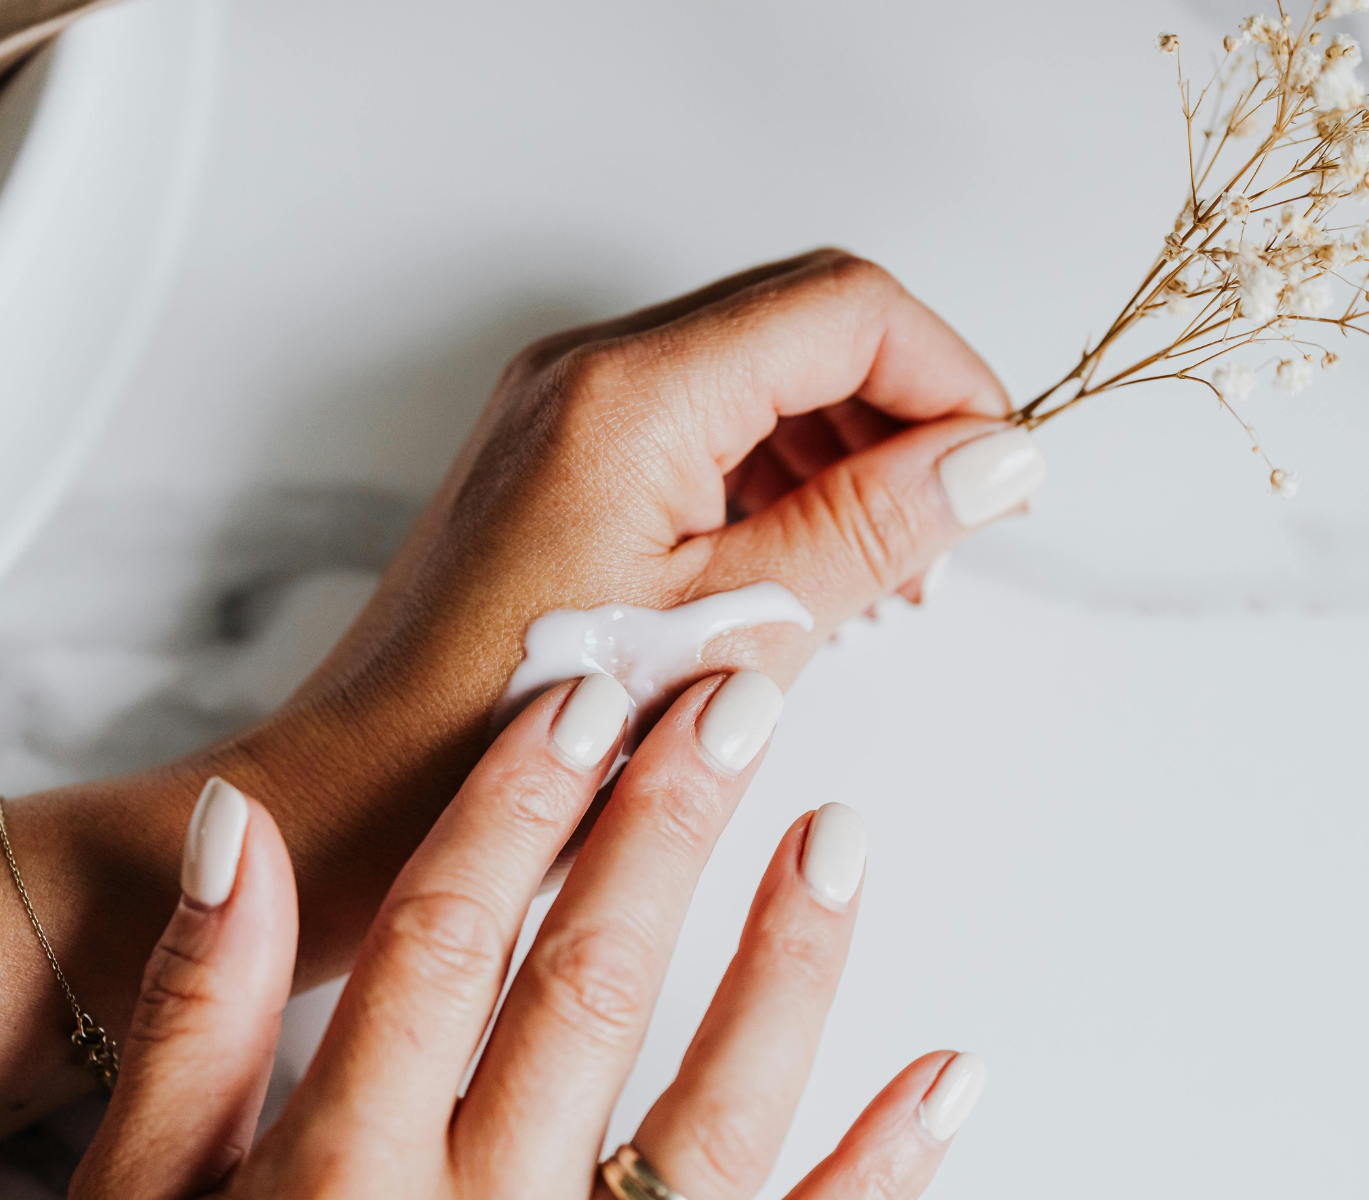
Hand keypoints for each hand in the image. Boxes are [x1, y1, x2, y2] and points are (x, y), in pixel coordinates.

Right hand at [72, 672, 986, 1199]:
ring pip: (712, 1120)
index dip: (516, 805)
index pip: (446, 940)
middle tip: (732, 705)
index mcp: (338, 1174)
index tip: (584, 696)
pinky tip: (942, 1076)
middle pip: (587, 992)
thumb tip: (234, 832)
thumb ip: (192, 1022)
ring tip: (836, 837)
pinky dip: (879, 1170)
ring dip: (783, 970)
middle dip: (662, 832)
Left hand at [222, 248, 1037, 979]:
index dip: (948, 377)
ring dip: (839, 449)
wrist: (369, 787)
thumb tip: (995, 457)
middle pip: (802, 323)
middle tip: (941, 539)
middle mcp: (588, 368)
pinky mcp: (556, 450)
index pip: (846, 307)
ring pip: (755, 368)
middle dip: (898, 415)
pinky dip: (770, 473)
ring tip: (877, 572)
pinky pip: (698, 418)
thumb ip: (873, 527)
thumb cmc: (520, 733)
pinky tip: (800, 565)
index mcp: (632, 392)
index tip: (998, 472)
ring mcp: (564, 404)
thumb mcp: (735, 633)